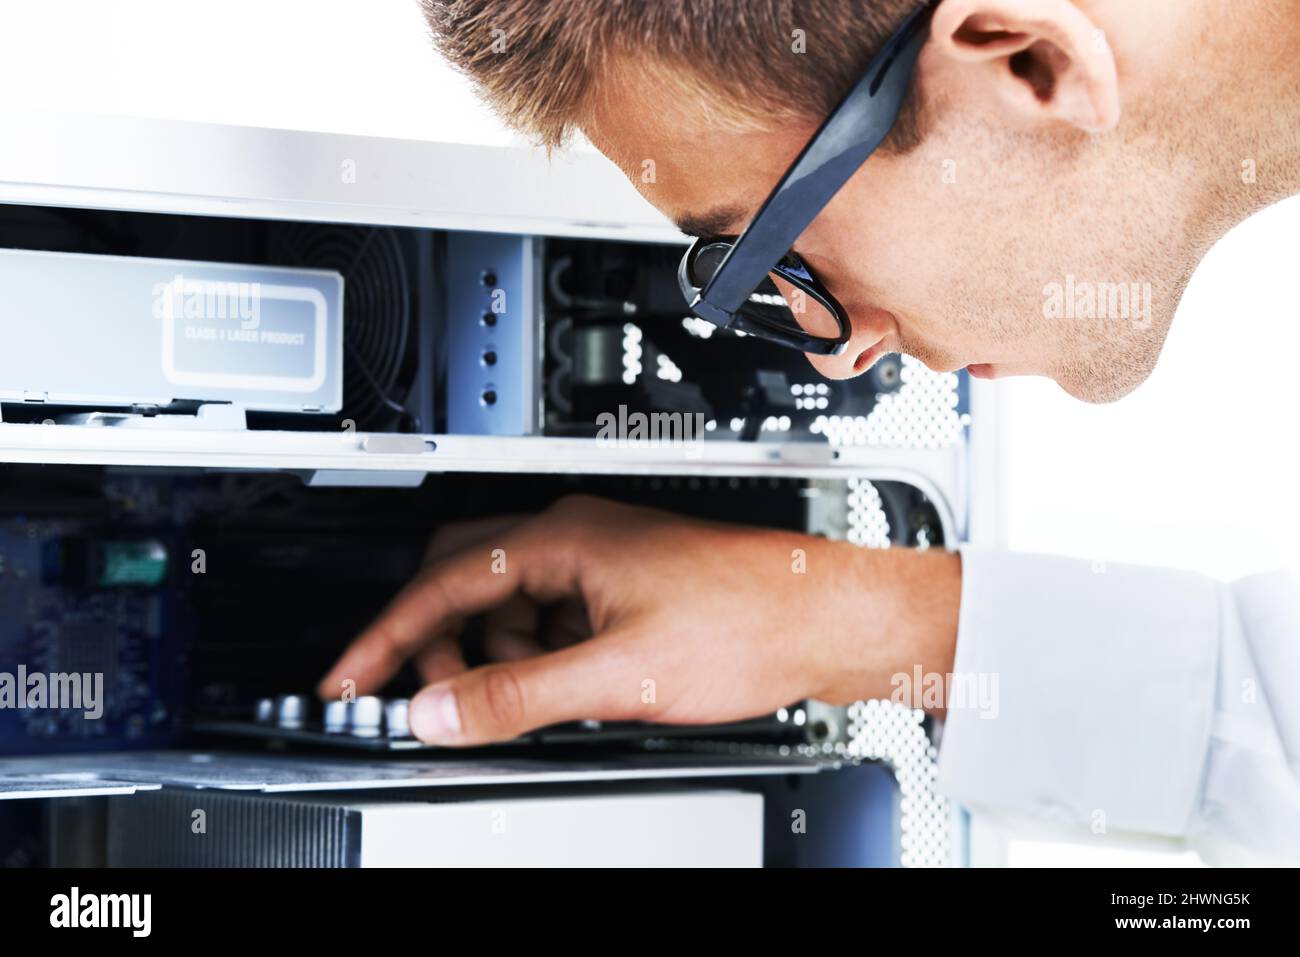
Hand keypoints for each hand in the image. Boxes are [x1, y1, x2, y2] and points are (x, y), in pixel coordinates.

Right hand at [318, 494, 960, 744]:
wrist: (824, 617)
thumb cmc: (748, 619)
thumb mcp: (617, 675)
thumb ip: (516, 696)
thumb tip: (437, 711)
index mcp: (562, 538)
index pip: (441, 582)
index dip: (385, 634)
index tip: (350, 677)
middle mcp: (575, 538)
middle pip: (464, 579)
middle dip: (437, 640)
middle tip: (430, 698)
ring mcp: (599, 563)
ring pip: (507, 603)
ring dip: (491, 653)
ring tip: (511, 702)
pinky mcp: (621, 591)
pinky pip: (548, 619)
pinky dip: (532, 656)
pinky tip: (556, 690)